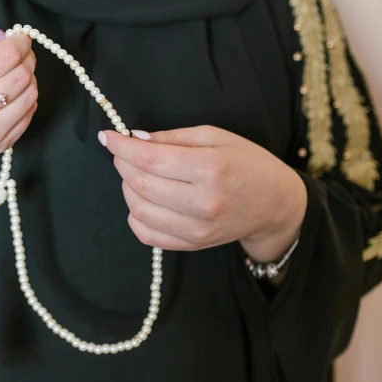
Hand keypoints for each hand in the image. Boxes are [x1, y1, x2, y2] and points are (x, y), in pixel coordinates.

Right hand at [0, 11, 37, 171]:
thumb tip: (1, 35)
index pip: (5, 56)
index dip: (19, 42)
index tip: (18, 37)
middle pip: (20, 75)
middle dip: (26, 57)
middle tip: (19, 51)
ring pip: (30, 95)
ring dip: (28, 77)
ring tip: (13, 71)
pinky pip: (29, 113)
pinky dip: (26, 97)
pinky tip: (10, 91)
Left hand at [99, 126, 306, 262]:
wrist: (275, 203)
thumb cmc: (246, 162)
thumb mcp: (215, 136)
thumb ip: (172, 137)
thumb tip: (134, 138)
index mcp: (211, 168)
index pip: (149, 159)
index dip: (121, 146)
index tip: (107, 136)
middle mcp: (204, 202)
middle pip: (139, 183)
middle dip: (122, 164)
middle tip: (124, 153)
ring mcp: (198, 228)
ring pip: (137, 209)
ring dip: (127, 188)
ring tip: (137, 175)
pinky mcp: (193, 244)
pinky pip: (146, 234)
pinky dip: (135, 215)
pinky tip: (144, 199)